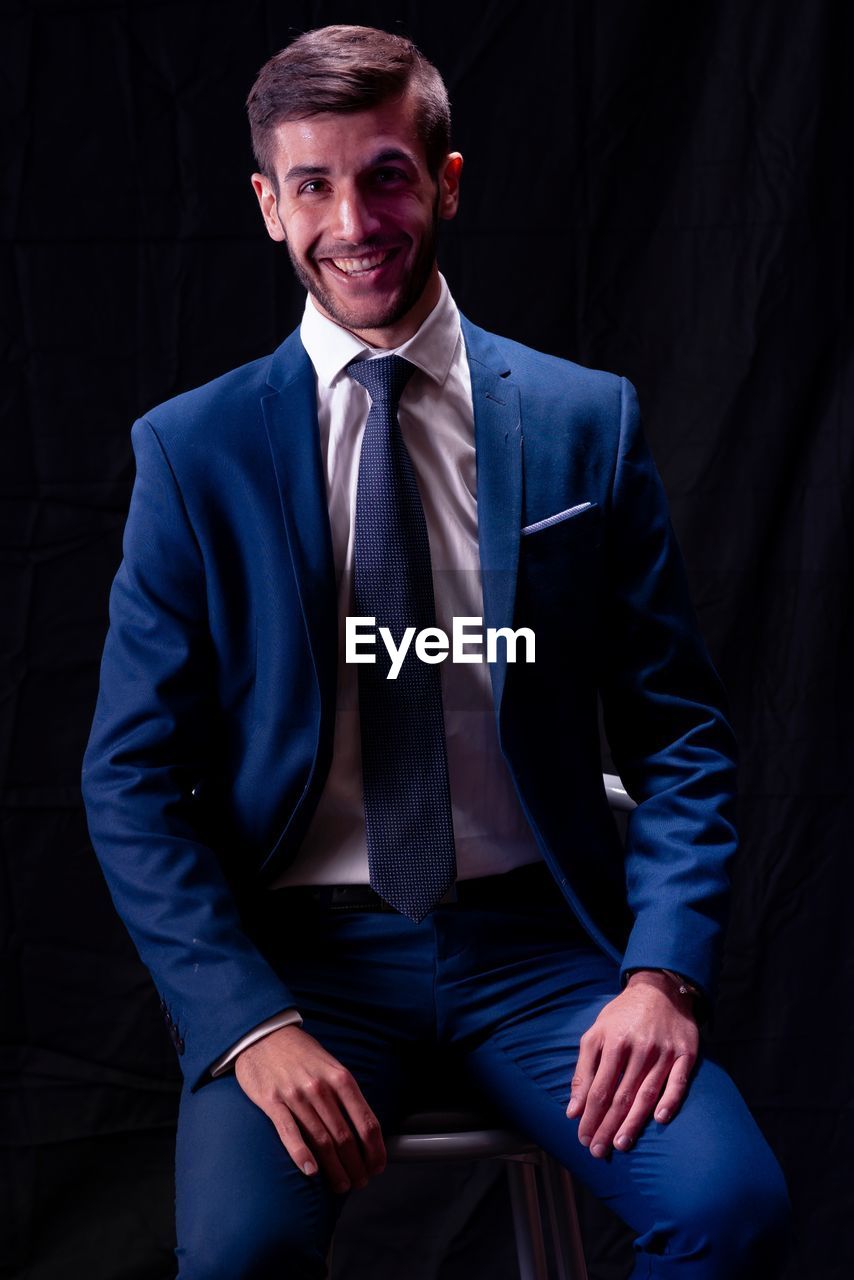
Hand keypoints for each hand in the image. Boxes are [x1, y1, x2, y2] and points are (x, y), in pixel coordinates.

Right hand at [234, 1024, 385, 1192]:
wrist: (264, 1034)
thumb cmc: (300, 1053)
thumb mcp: (330, 1064)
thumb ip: (345, 1092)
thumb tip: (362, 1125)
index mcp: (340, 1078)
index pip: (366, 1121)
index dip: (375, 1150)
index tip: (378, 1166)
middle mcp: (321, 1088)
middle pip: (345, 1137)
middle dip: (357, 1166)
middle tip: (360, 1183)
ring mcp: (296, 1095)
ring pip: (321, 1140)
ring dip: (335, 1169)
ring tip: (341, 1185)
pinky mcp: (272, 1101)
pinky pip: (289, 1133)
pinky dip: (302, 1155)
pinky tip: (311, 1171)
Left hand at [566, 970, 698, 1157]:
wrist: (659, 988)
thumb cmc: (623, 1016)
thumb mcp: (596, 1034)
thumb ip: (584, 1071)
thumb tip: (572, 1110)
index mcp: (614, 1042)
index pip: (599, 1088)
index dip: (590, 1116)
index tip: (582, 1138)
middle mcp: (639, 1048)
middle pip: (621, 1095)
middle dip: (607, 1126)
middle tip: (597, 1151)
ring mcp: (664, 1051)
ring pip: (646, 1093)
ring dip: (633, 1122)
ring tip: (621, 1144)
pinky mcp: (686, 1053)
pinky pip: (678, 1081)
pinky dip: (670, 1100)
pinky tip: (660, 1119)